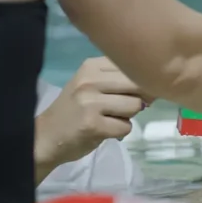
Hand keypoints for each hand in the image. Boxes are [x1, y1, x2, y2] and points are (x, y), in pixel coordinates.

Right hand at [35, 57, 150, 167]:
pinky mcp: (92, 125)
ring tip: (110, 119)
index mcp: (91, 66)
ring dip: (128, 117)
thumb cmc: (74, 110)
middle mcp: (90, 80)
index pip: (131, 66)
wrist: (46, 136)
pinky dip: (120, 132)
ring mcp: (90, 102)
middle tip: (122, 108)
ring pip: (135, 106)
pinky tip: (104, 130)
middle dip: (138, 99)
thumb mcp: (90, 84)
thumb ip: (119, 80)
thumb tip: (155, 87)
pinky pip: (126, 127)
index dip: (140, 81)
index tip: (132, 92)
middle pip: (137, 84)